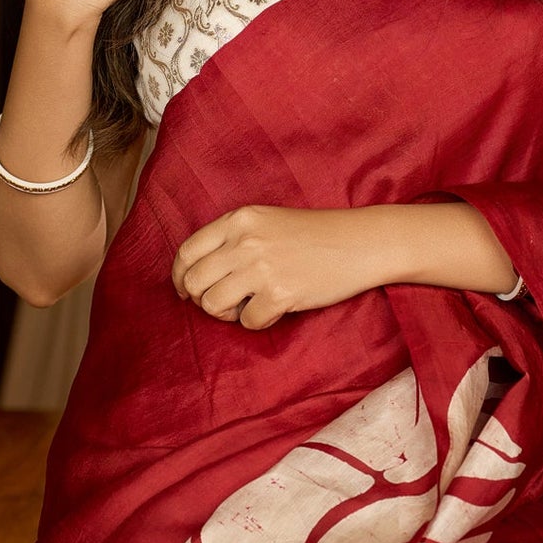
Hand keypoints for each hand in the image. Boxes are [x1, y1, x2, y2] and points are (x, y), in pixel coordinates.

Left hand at [171, 205, 385, 330]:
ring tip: (248, 307)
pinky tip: (274, 310)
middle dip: (201, 299)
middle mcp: (245, 242)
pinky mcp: (280, 294)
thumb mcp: (267, 221)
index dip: (180, 276)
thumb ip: (234, 239)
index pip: (187, 252)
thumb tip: (199, 273)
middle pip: (194, 281)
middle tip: (221, 304)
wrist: (361, 243)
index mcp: (239, 220)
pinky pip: (247, 322)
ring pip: (213, 305)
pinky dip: (257, 322)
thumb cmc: (316, 234)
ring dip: (226, 314)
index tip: (186, 290)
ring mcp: (261, 268)